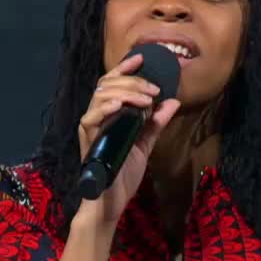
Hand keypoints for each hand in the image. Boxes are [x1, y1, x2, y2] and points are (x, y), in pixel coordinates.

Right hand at [76, 54, 180, 223]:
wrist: (113, 202)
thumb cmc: (124, 174)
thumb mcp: (146, 144)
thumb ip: (156, 123)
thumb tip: (173, 101)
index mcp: (110, 116)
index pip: (112, 83)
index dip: (124, 68)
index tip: (141, 58)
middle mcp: (98, 118)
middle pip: (107, 85)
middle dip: (132, 81)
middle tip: (154, 90)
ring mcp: (91, 128)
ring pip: (100, 96)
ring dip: (125, 93)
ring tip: (145, 99)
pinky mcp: (88, 141)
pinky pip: (90, 118)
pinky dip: (105, 108)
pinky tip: (120, 106)